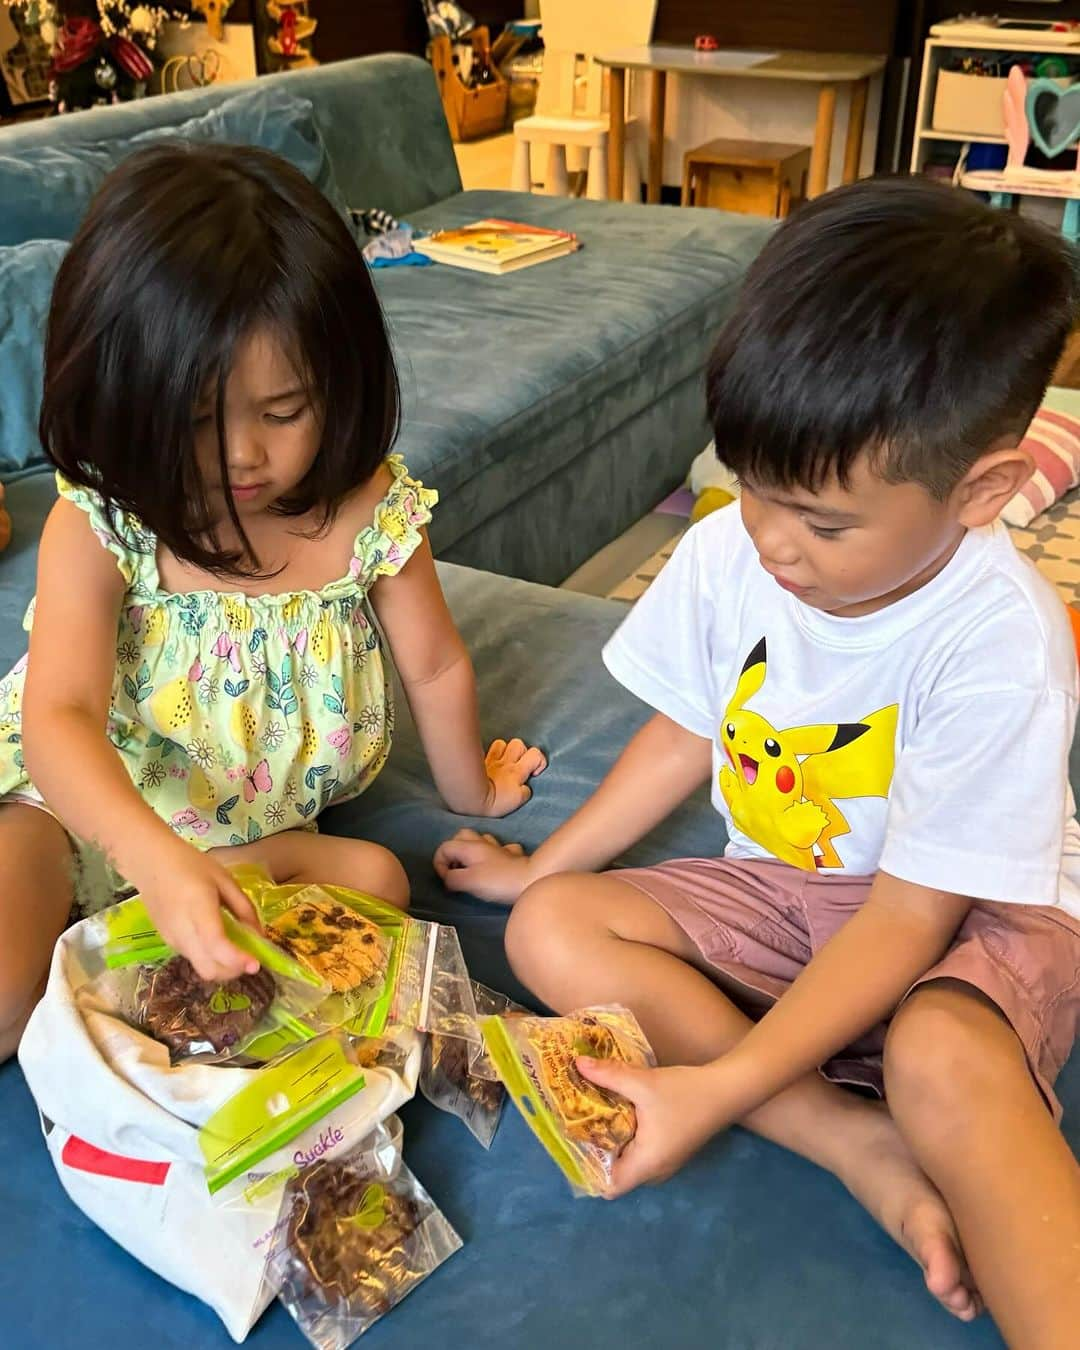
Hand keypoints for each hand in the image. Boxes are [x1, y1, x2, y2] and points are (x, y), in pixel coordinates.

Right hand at [126, 839, 262, 981]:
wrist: (150, 863)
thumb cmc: (191, 865)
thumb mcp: (225, 880)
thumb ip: (244, 908)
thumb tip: (259, 936)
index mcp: (198, 908)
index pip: (216, 945)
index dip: (238, 960)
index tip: (256, 964)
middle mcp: (182, 931)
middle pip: (209, 969)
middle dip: (233, 970)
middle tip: (249, 958)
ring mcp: (172, 939)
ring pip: (200, 968)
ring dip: (222, 967)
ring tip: (236, 949)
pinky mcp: (167, 942)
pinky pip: (193, 959)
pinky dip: (210, 959)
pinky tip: (217, 942)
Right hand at [432, 828, 533, 904]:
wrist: (531, 879)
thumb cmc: (498, 881)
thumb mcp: (469, 881)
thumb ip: (452, 878)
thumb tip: (446, 878)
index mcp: (469, 847)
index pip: (444, 847)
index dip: (439, 863)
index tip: (446, 879)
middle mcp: (482, 843)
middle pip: (460, 836)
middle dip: (453, 851)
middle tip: (455, 869)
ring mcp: (498, 849)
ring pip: (480, 840)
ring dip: (471, 851)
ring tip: (471, 868)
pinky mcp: (512, 857)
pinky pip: (499, 849)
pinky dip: (493, 855)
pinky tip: (494, 865)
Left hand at [480, 738, 546, 816]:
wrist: (472, 798)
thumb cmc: (495, 801)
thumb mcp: (517, 800)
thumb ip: (525, 791)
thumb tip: (524, 787)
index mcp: (518, 772)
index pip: (536, 754)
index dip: (539, 761)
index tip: (534, 773)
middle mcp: (506, 763)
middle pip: (518, 744)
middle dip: (522, 752)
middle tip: (519, 765)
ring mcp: (491, 761)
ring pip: (501, 743)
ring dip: (505, 751)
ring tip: (504, 762)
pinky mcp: (479, 763)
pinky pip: (486, 751)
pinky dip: (490, 755)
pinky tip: (489, 764)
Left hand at [576, 1057, 729, 1197]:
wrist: (728, 1089)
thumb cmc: (686, 1093)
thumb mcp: (644, 1083)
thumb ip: (609, 1075)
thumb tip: (577, 1063)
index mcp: (647, 1164)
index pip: (609, 1187)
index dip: (588, 1170)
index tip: (572, 1144)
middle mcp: (655, 1171)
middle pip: (616, 1173)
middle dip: (596, 1150)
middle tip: (576, 1124)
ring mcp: (665, 1162)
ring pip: (629, 1161)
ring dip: (612, 1141)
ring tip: (592, 1115)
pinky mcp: (671, 1148)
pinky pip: (640, 1151)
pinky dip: (627, 1136)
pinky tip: (619, 1110)